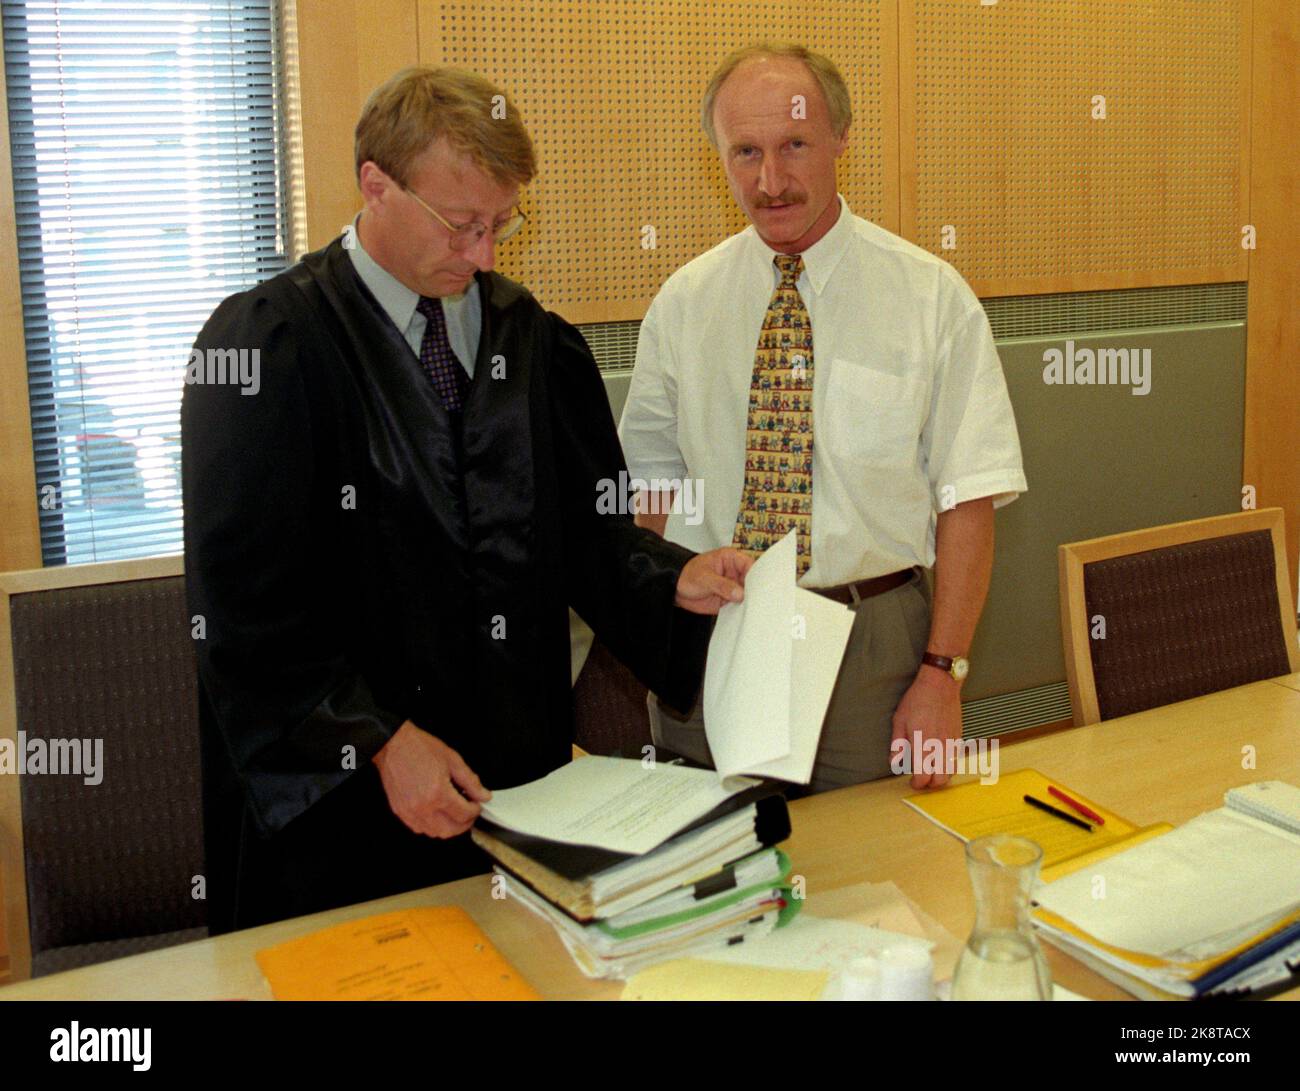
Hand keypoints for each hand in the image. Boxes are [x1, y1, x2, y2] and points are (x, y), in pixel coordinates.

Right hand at [372, 721, 490, 836]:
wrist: (393, 745)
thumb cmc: (419, 748)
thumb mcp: (452, 760)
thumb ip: (470, 781)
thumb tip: (483, 795)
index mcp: (438, 792)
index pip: (464, 814)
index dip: (475, 810)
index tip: (477, 804)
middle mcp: (423, 806)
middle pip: (451, 830)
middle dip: (465, 823)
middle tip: (469, 812)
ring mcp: (410, 812)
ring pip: (435, 833)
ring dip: (449, 827)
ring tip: (454, 813)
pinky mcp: (401, 812)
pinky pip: (420, 829)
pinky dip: (432, 826)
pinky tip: (437, 814)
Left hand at [674, 548, 752, 614]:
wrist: (675, 588)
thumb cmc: (687, 574)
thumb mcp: (704, 577)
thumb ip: (722, 585)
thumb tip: (739, 593)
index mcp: (731, 559)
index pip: (750, 565)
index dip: (756, 575)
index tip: (759, 587)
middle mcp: (735, 573)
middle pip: (752, 582)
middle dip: (754, 591)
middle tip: (755, 601)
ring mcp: (733, 587)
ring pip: (747, 595)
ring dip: (749, 603)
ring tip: (750, 609)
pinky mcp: (729, 600)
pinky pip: (739, 606)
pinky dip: (741, 611)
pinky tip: (742, 615)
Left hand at [890, 666, 963, 788]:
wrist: (940, 685)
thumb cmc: (917, 700)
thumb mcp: (899, 720)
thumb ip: (897, 744)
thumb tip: (894, 763)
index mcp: (924, 744)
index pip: (923, 777)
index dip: (917, 784)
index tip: (911, 782)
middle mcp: (940, 747)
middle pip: (940, 780)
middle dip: (930, 784)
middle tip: (920, 780)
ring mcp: (952, 743)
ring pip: (951, 772)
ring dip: (941, 777)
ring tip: (930, 772)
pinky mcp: (959, 738)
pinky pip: (956, 760)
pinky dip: (948, 766)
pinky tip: (939, 759)